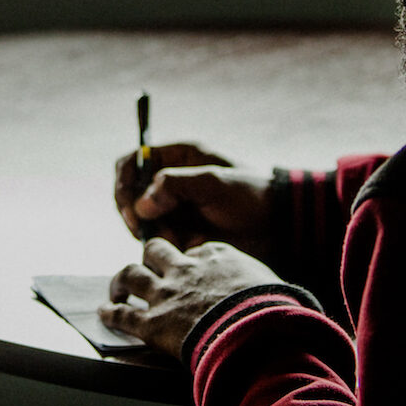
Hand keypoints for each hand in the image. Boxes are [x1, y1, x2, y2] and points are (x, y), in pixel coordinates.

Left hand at [100, 238, 281, 359]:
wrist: (256, 332)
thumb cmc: (273, 309)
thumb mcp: (272, 285)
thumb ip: (262, 286)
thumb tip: (283, 299)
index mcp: (215, 256)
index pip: (195, 249)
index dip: (190, 258)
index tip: (190, 266)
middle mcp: (184, 269)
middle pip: (155, 251)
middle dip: (149, 257)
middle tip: (147, 267)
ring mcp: (165, 294)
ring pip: (130, 274)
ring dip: (120, 281)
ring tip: (117, 288)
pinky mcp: (151, 323)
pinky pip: (122, 315)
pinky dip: (110, 313)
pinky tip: (104, 313)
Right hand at [114, 143, 274, 257]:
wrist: (280, 226)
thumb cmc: (252, 195)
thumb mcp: (215, 183)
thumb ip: (175, 186)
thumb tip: (141, 205)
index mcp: (177, 158)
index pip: (131, 163)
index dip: (124, 184)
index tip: (132, 209)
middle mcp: (170, 182)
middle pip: (130, 198)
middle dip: (139, 218)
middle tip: (157, 234)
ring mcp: (175, 209)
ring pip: (144, 224)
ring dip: (158, 236)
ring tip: (185, 242)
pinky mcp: (182, 233)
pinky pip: (160, 242)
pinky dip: (171, 248)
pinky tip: (195, 247)